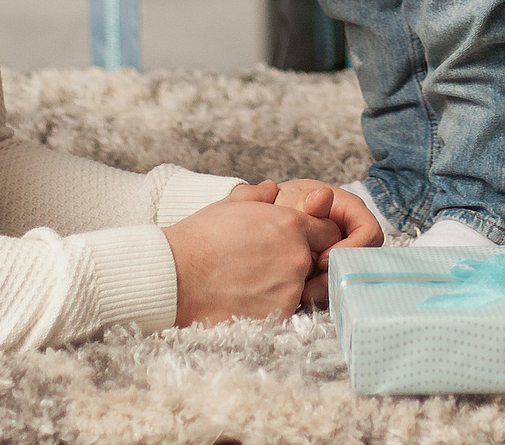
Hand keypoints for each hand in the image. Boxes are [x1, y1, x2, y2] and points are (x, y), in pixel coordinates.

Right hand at [164, 184, 342, 326]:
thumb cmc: (200, 237)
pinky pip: (285, 308)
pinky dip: (271, 305)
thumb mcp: (231, 203)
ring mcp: (289, 288)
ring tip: (250, 280)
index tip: (291, 243)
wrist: (177, 275)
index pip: (327, 232)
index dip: (312, 237)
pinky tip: (246, 297)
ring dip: (283, 285)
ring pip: (300, 286)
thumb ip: (260, 194)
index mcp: (291, 224)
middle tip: (266, 263)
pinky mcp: (278, 314)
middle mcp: (297, 256)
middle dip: (297, 261)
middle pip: (315, 261)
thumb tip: (272, 189)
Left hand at [260, 178, 381, 305]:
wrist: (262, 224)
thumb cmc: (277, 204)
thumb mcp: (287, 199)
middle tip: (313, 285)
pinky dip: (321, 293)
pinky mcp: (331, 272)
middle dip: (338, 274)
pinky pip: (336, 287)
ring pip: (349, 276)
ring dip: (329, 288)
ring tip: (304, 293)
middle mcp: (350, 232)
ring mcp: (341, 253)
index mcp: (347, 209)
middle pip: (362, 259)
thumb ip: (304, 200)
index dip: (351, 248)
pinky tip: (301, 295)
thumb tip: (324, 195)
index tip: (321, 260)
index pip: (368, 230)